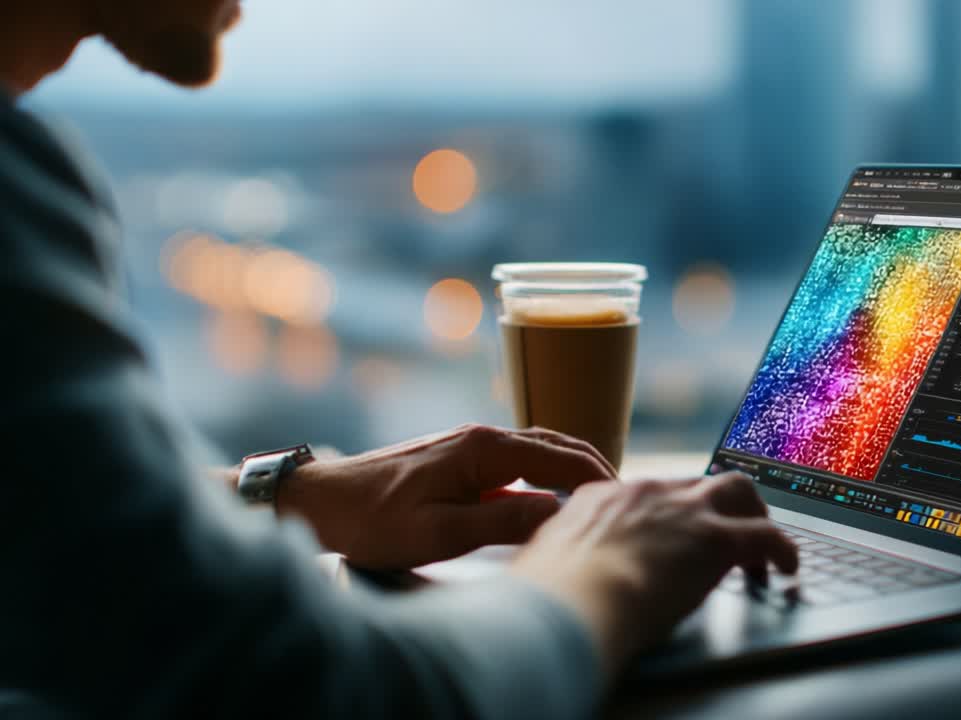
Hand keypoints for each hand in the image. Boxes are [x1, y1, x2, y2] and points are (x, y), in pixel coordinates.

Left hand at [277, 425, 615, 568]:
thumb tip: (558, 512)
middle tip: (627, 500)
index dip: (597, 480)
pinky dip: (548, 473)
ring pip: (540, 449)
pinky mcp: (461, 458)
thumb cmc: (373, 520)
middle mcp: (483, 436)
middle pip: (557, 444)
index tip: (626, 502)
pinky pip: (519, 460)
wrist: (321, 500)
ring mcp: (472, 445)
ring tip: (602, 498)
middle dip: (595, 468)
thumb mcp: (438, 533)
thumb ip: (501, 522)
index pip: (560, 458)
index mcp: (484, 449)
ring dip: (573, 468)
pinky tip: (555, 498)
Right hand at [509, 472, 797, 675]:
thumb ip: (562, 553)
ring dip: (753, 515)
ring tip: (760, 547)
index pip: (647, 494)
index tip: (672, 536)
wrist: (571, 599)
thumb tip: (559, 567)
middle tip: (726, 533)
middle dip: (717, 504)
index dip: (667, 515)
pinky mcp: (716, 540)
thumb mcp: (546, 560)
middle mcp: (647, 492)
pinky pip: (767, 535)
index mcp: (603, 497)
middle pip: (696, 482)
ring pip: (737, 490)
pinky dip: (783, 549)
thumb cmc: (551, 595)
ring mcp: (684, 511)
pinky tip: (787, 567)